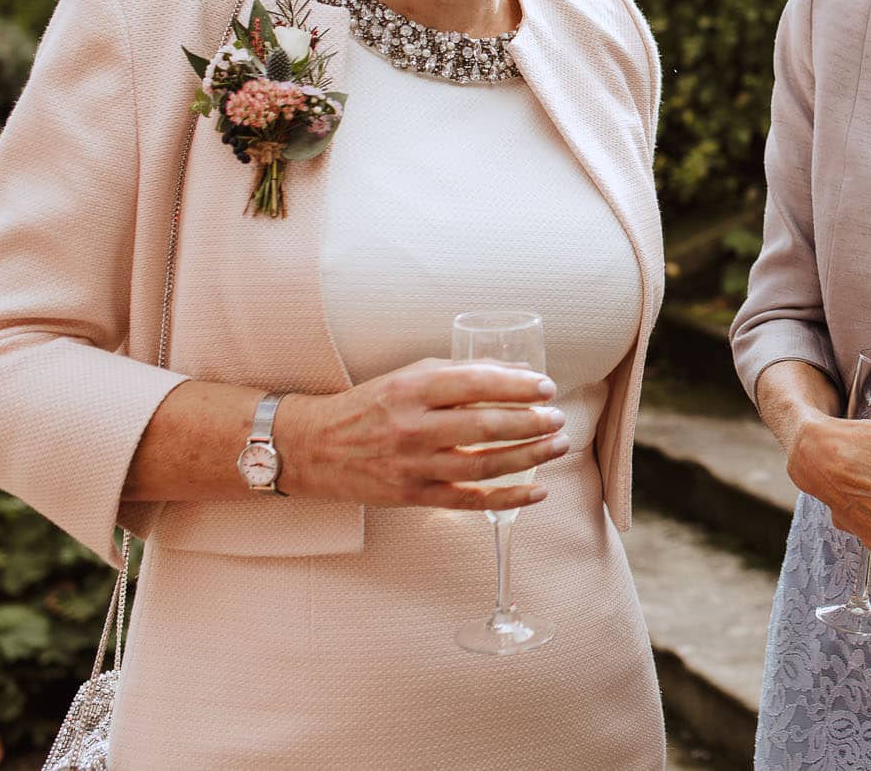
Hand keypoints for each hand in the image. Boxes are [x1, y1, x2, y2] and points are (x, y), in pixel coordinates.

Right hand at [278, 358, 565, 510]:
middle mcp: (413, 427)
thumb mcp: (406, 376)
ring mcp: (413, 466)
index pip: (476, 384)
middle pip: (486, 426)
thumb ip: (456, 372)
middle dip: (532, 422)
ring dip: (529, 456)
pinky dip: (507, 499)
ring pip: (484, 464)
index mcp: (412, 389)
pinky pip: (469, 501)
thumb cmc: (367, 406)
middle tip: (558, 418)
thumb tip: (513, 370)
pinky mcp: (413, 496)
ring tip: (558, 446)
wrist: (312, 447)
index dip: (517, 385)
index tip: (547, 388)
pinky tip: (537, 491)